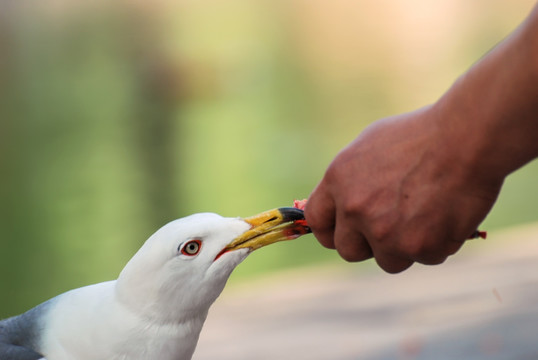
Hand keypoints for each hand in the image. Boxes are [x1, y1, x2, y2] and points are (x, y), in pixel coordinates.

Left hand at [305, 106, 502, 272]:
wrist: (466, 138)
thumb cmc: (419, 135)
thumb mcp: (368, 146)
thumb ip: (349, 181)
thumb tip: (340, 205)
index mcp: (338, 181)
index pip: (318, 222)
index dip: (330, 231)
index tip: (343, 233)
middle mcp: (356, 210)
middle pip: (348, 251)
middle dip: (367, 244)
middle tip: (389, 228)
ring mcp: (387, 232)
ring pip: (389, 260)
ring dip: (404, 247)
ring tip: (424, 216)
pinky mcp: (420, 247)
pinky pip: (425, 258)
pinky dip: (436, 243)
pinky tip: (446, 214)